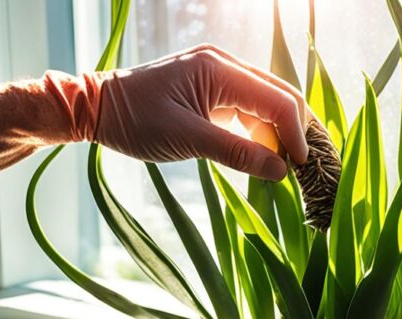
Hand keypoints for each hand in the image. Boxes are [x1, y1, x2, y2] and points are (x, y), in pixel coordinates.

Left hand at [45, 44, 308, 180]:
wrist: (97, 109)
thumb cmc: (135, 121)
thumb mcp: (186, 140)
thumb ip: (236, 153)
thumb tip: (280, 171)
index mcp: (218, 68)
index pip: (276, 99)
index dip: (295, 133)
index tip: (301, 167)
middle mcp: (224, 65)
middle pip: (278, 96)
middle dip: (295, 130)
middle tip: (304, 168)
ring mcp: (219, 76)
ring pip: (266, 104)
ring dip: (277, 134)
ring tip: (283, 167)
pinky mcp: (213, 91)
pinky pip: (248, 110)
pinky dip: (259, 133)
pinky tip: (262, 156)